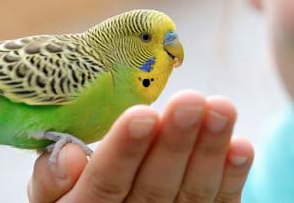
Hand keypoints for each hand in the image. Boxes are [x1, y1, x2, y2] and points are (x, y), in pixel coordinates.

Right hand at [28, 90, 253, 202]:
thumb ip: (51, 179)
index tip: (142, 114)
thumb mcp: (52, 196)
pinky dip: (233, 177)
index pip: (105, 185)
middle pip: (154, 188)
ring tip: (222, 108)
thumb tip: (67, 154)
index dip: (124, 151)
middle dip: (175, 143)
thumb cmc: (79, 199)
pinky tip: (242, 145)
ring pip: (192, 195)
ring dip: (210, 151)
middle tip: (191, 101)